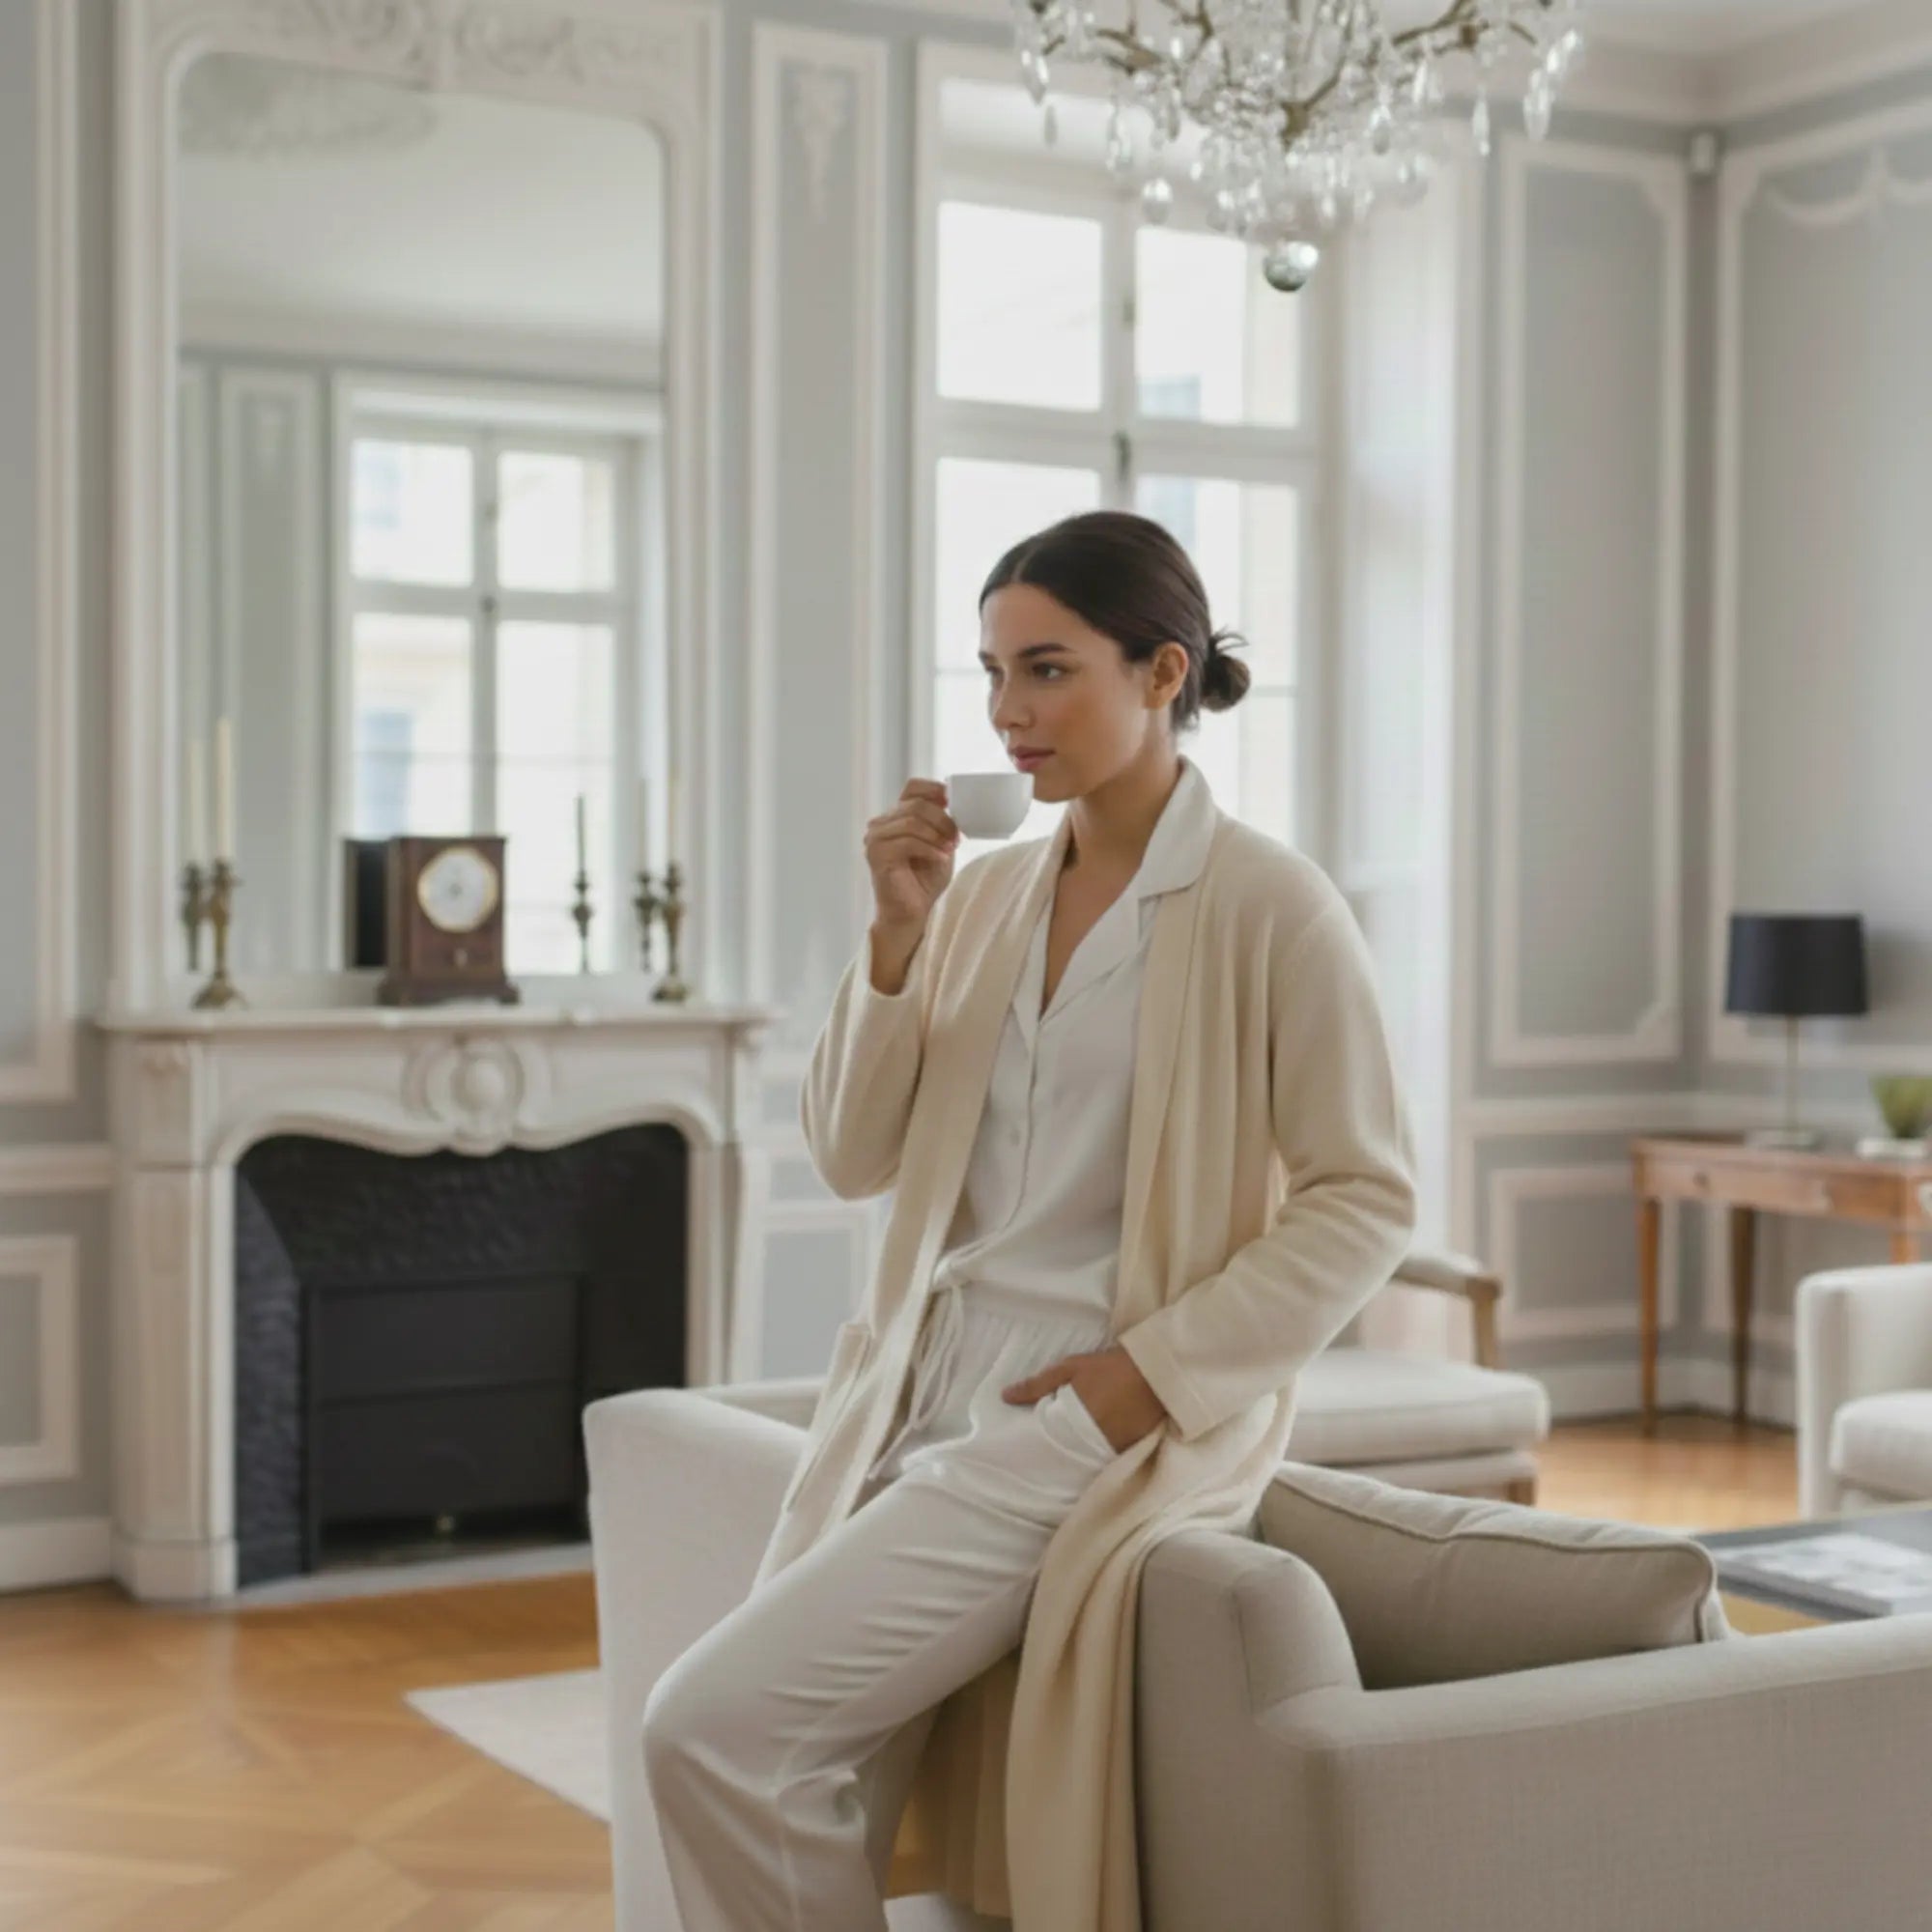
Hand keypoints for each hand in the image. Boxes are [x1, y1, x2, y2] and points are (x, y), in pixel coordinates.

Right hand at [865, 779, 958, 930]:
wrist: (911, 913)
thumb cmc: (924, 881)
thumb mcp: (940, 844)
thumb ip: (942, 823)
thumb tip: (952, 801)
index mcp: (896, 817)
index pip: (912, 788)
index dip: (934, 788)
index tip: (952, 800)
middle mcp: (881, 824)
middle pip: (915, 805)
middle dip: (942, 820)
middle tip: (956, 838)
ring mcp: (875, 839)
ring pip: (911, 822)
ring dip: (937, 835)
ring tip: (950, 849)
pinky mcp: (877, 855)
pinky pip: (907, 842)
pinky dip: (929, 849)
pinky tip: (941, 858)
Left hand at [1001, 1345, 1168, 1454]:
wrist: (1157, 1371)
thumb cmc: (1110, 1367)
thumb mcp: (1071, 1368)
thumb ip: (1037, 1384)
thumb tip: (1005, 1397)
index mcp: (1074, 1420)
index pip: (1046, 1442)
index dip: (1036, 1444)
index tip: (1023, 1446)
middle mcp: (1091, 1441)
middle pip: (1064, 1454)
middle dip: (1053, 1453)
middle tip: (1041, 1449)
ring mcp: (1111, 1449)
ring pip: (1083, 1459)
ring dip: (1073, 1455)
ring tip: (1063, 1450)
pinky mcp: (1128, 1451)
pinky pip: (1103, 1458)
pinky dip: (1094, 1454)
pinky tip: (1088, 1448)